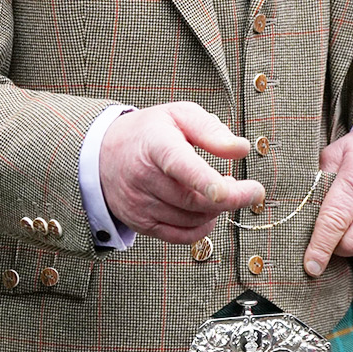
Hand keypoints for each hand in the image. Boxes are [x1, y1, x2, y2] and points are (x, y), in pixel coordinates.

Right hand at [100, 101, 264, 244]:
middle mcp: (143, 177)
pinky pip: (180, 236)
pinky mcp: (140, 223)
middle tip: (250, 189)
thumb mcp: (180, 115)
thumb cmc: (149, 133)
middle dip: (231, 198)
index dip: (204, 180)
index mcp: (156, 144)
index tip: (227, 190)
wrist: (103, 154)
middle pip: (193, 200)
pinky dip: (202, 227)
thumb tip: (241, 149)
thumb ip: (212, 130)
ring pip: (191, 220)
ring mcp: (139, 203)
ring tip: (221, 190)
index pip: (179, 164)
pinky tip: (208, 211)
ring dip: (216, 210)